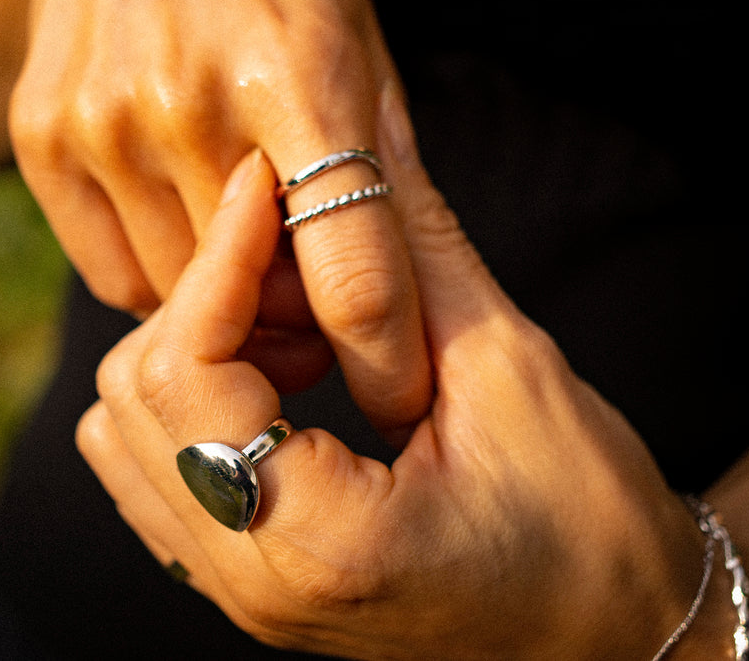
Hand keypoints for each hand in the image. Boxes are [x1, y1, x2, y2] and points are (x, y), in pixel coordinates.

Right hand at [5, 0, 427, 437]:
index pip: (354, 273)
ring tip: (256, 265)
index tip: (401, 400)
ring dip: (230, 313)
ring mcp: (104, 122)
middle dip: (306, 339)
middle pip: (262, 304)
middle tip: (323, 323)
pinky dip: (164, 283)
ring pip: (182, 302)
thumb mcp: (358, 32)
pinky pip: (115, 276)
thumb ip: (384, 164)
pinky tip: (189, 229)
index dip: (387, 361)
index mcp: (303, 73)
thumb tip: (415, 296)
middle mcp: (190, 102)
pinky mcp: (42, 138)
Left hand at [77, 86, 706, 659]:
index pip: (186, 374)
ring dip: (197, 346)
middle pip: (133, 398)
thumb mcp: (509, 371)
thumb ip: (418, 248)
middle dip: (202, 298)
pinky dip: (203, 393)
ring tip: (297, 322)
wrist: (617, 632)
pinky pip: (167, 466)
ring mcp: (242, 588)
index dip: (218, 257)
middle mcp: (252, 581)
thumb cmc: (591, 525)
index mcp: (316, 543)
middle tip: (292, 254)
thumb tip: (370, 137)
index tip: (263, 185)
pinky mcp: (254, 573)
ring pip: (130, 431)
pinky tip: (288, 369)